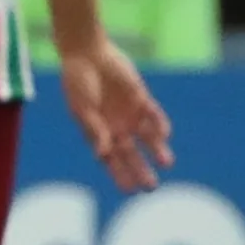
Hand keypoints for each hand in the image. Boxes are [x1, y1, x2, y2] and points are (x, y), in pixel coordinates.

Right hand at [59, 41, 173, 192]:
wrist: (87, 54)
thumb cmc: (77, 82)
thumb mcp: (81, 108)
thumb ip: (94, 130)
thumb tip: (102, 154)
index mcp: (98, 133)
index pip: (111, 160)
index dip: (119, 175)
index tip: (129, 190)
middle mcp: (116, 127)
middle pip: (131, 154)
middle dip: (141, 170)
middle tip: (151, 186)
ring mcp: (130, 114)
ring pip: (147, 138)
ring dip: (156, 150)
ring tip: (166, 162)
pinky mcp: (141, 98)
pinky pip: (154, 115)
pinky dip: (159, 124)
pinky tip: (165, 134)